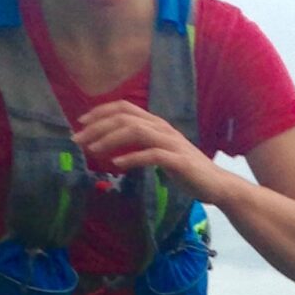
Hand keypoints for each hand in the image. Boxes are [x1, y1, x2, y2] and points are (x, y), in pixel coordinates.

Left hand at [75, 101, 227, 205]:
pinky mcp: (178, 160)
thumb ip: (140, 146)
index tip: (81, 123)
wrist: (216, 185)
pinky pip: (151, 155)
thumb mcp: (160, 153)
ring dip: (110, 139)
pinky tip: (117, 165)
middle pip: (125, 118)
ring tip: (93, 150)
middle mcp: (163, 128)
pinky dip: (131, 158)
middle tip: (78, 140)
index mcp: (158, 124)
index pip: (125, 108)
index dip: (101, 112)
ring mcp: (172, 143)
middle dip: (98, 127)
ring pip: (135, 131)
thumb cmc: (186, 171)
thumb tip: (113, 148)